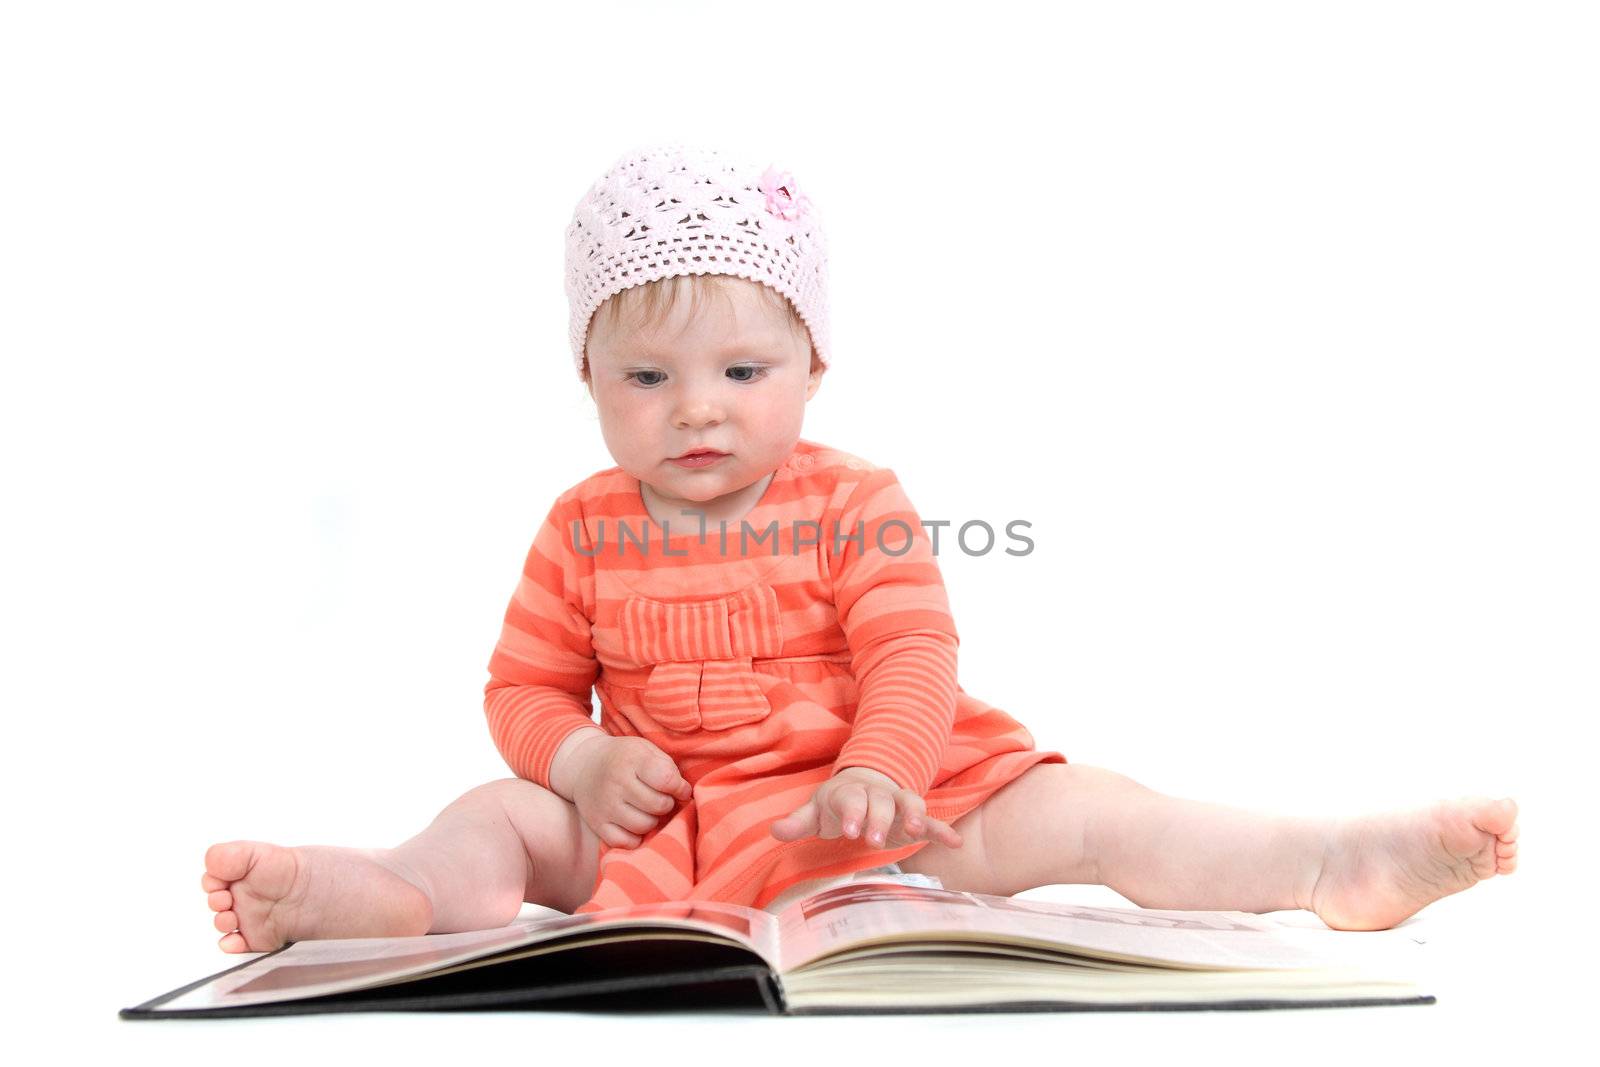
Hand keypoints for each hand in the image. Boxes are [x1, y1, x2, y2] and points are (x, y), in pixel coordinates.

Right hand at [569, 734, 692, 849]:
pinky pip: (626, 842)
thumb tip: (684, 794)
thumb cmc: (625, 758)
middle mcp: (616, 783)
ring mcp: (605, 805)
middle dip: (666, 803)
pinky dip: (635, 836)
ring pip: (645, 825)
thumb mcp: (646, 750)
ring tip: (647, 809)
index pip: (666, 780)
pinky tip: (634, 822)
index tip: (680, 789)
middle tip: (661, 798)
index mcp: (631, 759)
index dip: (680, 788)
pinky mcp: (597, 824)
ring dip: (652, 820)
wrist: (585, 764)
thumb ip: (667, 768)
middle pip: (658, 805)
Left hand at [770, 767, 961, 849]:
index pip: (851, 799)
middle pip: (881, 803)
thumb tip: (775, 830)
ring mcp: (898, 804)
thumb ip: (798, 823)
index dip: (852, 812)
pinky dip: (943, 829)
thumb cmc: (837, 804)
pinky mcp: (914, 818)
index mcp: (850, 793)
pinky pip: (931, 820)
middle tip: (874, 840)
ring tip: (917, 831)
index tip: (849, 830)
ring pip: (910, 804)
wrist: (865, 784)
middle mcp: (877, 795)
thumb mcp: (816, 811)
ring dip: (914, 816)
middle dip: (879, 820)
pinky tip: (955, 843)